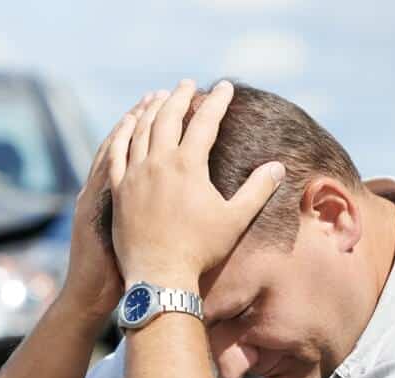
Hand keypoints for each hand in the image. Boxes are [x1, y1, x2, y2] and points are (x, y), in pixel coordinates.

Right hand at [60, 93, 153, 322]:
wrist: (90, 294)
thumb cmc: (114, 272)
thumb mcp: (127, 235)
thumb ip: (144, 212)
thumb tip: (173, 199)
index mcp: (113, 193)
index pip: (131, 151)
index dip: (146, 126)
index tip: (165, 103)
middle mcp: (103, 191)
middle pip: (125, 143)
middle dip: (144, 115)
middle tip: (162, 90)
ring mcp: (96, 199)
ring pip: (112, 152)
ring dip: (130, 125)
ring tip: (148, 102)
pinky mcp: (93, 212)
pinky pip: (103, 175)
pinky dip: (113, 153)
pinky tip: (127, 135)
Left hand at [109, 79, 284, 289]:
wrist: (159, 276)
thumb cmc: (200, 250)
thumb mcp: (235, 220)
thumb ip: (258, 190)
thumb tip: (278, 167)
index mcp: (188, 165)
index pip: (205, 121)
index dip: (216, 101)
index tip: (224, 87)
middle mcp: (158, 163)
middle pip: (168, 117)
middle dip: (179, 96)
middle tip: (187, 84)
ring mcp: (134, 175)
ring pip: (140, 130)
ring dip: (150, 109)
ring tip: (158, 96)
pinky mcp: (118, 189)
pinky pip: (116, 152)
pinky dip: (123, 132)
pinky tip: (127, 123)